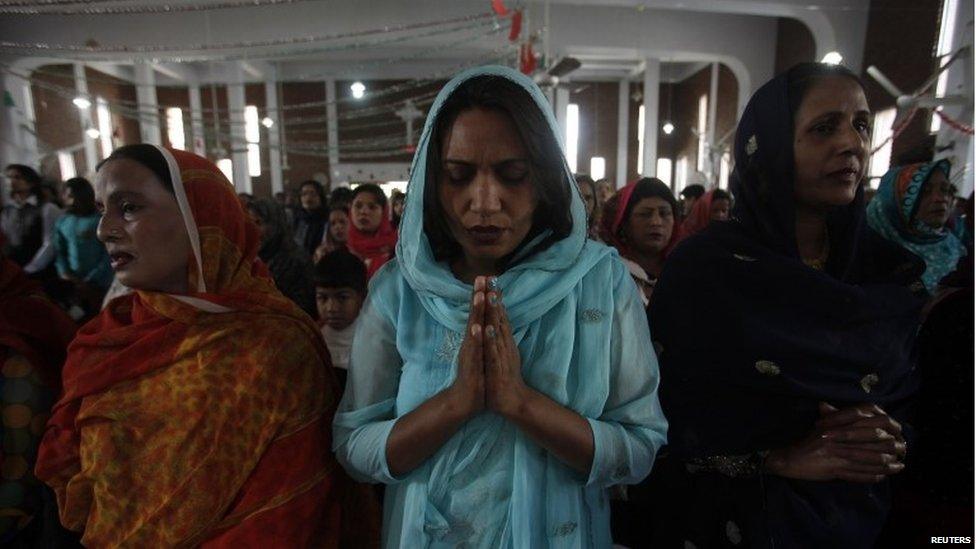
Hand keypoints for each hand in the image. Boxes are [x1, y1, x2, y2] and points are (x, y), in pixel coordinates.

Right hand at [447, 276, 486, 418]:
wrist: (466, 400)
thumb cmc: (477, 375)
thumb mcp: (482, 352)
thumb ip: (484, 336)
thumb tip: (489, 321)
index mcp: (476, 338)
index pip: (481, 313)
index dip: (484, 296)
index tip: (489, 277)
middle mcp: (471, 342)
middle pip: (475, 315)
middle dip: (478, 296)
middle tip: (481, 277)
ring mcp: (470, 352)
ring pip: (474, 328)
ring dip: (476, 312)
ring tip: (479, 295)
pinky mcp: (470, 364)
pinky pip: (474, 349)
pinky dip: (476, 338)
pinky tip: (477, 327)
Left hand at [484, 279, 530, 418]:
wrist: (511, 400)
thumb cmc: (503, 376)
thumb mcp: (501, 352)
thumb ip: (500, 336)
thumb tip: (496, 321)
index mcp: (503, 339)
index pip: (499, 313)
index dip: (495, 296)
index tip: (491, 278)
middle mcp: (504, 343)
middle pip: (500, 316)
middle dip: (495, 297)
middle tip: (491, 278)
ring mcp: (502, 353)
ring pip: (498, 329)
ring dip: (494, 312)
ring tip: (491, 295)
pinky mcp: (498, 365)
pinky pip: (494, 350)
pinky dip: (491, 339)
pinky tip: (487, 327)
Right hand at [764, 403, 904, 482]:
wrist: (788, 458)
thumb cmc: (806, 442)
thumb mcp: (821, 426)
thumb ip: (837, 417)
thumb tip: (859, 411)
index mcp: (834, 424)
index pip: (865, 423)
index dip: (884, 429)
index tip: (896, 433)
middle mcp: (836, 437)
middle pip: (870, 441)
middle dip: (890, 447)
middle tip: (903, 451)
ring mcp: (835, 453)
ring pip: (867, 458)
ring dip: (886, 464)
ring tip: (899, 466)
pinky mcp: (833, 469)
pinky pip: (857, 473)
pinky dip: (872, 475)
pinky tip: (882, 477)